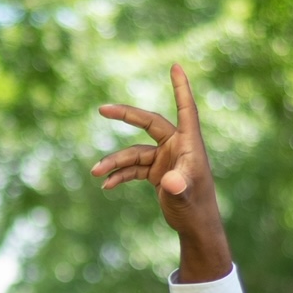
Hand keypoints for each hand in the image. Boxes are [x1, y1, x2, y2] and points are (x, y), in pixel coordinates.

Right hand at [92, 64, 232, 282]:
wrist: (195, 227)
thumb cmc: (196, 209)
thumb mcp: (185, 197)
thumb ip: (178, 188)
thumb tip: (171, 183)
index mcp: (189, 144)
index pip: (185, 109)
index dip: (180, 88)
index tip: (176, 66)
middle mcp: (177, 146)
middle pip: (149, 123)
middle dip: (125, 115)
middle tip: (102, 109)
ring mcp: (166, 158)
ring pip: (135, 152)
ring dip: (115, 162)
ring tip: (96, 173)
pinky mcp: (157, 172)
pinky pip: (134, 168)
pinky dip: (120, 175)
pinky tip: (107, 185)